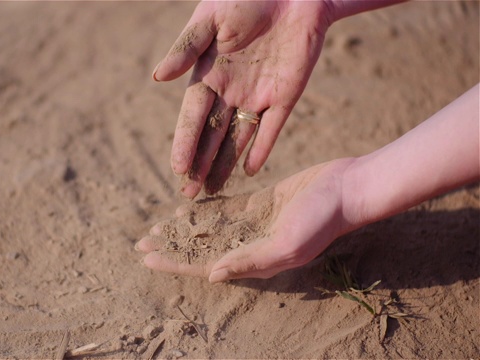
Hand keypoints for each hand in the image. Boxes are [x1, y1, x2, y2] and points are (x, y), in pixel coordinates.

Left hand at [136, 158, 353, 282]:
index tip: (147, 257)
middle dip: (172, 245)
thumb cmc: (322, 220)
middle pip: (202, 247)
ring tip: (158, 226)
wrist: (346, 189)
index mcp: (256, 260)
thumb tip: (212, 275)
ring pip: (210, 228)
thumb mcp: (286, 244)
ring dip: (184, 228)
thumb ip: (249, 260)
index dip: (176, 261)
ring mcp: (256, 223)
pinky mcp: (261, 203)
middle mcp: (252, 244)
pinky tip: (186, 208)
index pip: (206, 264)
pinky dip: (206, 209)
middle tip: (142, 240)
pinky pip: (227, 208)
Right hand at [154, 0, 331, 197]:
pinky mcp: (285, 96)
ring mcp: (257, 96)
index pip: (192, 117)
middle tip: (189, 195)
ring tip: (213, 192)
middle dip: (199, 165)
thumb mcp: (210, 19)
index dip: (184, 143)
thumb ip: (186, 48)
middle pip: (211, 136)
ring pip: (237, 139)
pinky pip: (271, 129)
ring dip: (224, 165)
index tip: (177, 169)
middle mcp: (229, 91)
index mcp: (207, 74)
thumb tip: (157, 77)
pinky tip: (250, 171)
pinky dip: (261, 149)